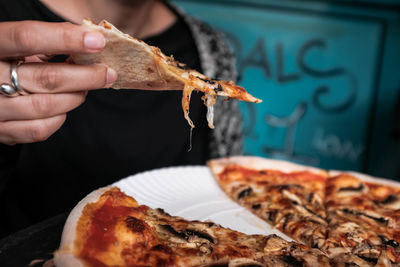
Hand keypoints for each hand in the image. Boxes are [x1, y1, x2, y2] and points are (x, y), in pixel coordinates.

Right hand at [0, 21, 116, 144]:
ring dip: (76, 97)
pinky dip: (60, 118)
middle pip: (47, 78)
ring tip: (85, 88)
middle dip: (86, 76)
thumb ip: (46, 43)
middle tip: (107, 73)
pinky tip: (63, 107)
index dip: (66, 39)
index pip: (28, 38)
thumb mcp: (16, 46)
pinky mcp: (1, 130)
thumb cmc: (4, 64)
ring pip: (47, 106)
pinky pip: (40, 129)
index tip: (97, 42)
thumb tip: (89, 41)